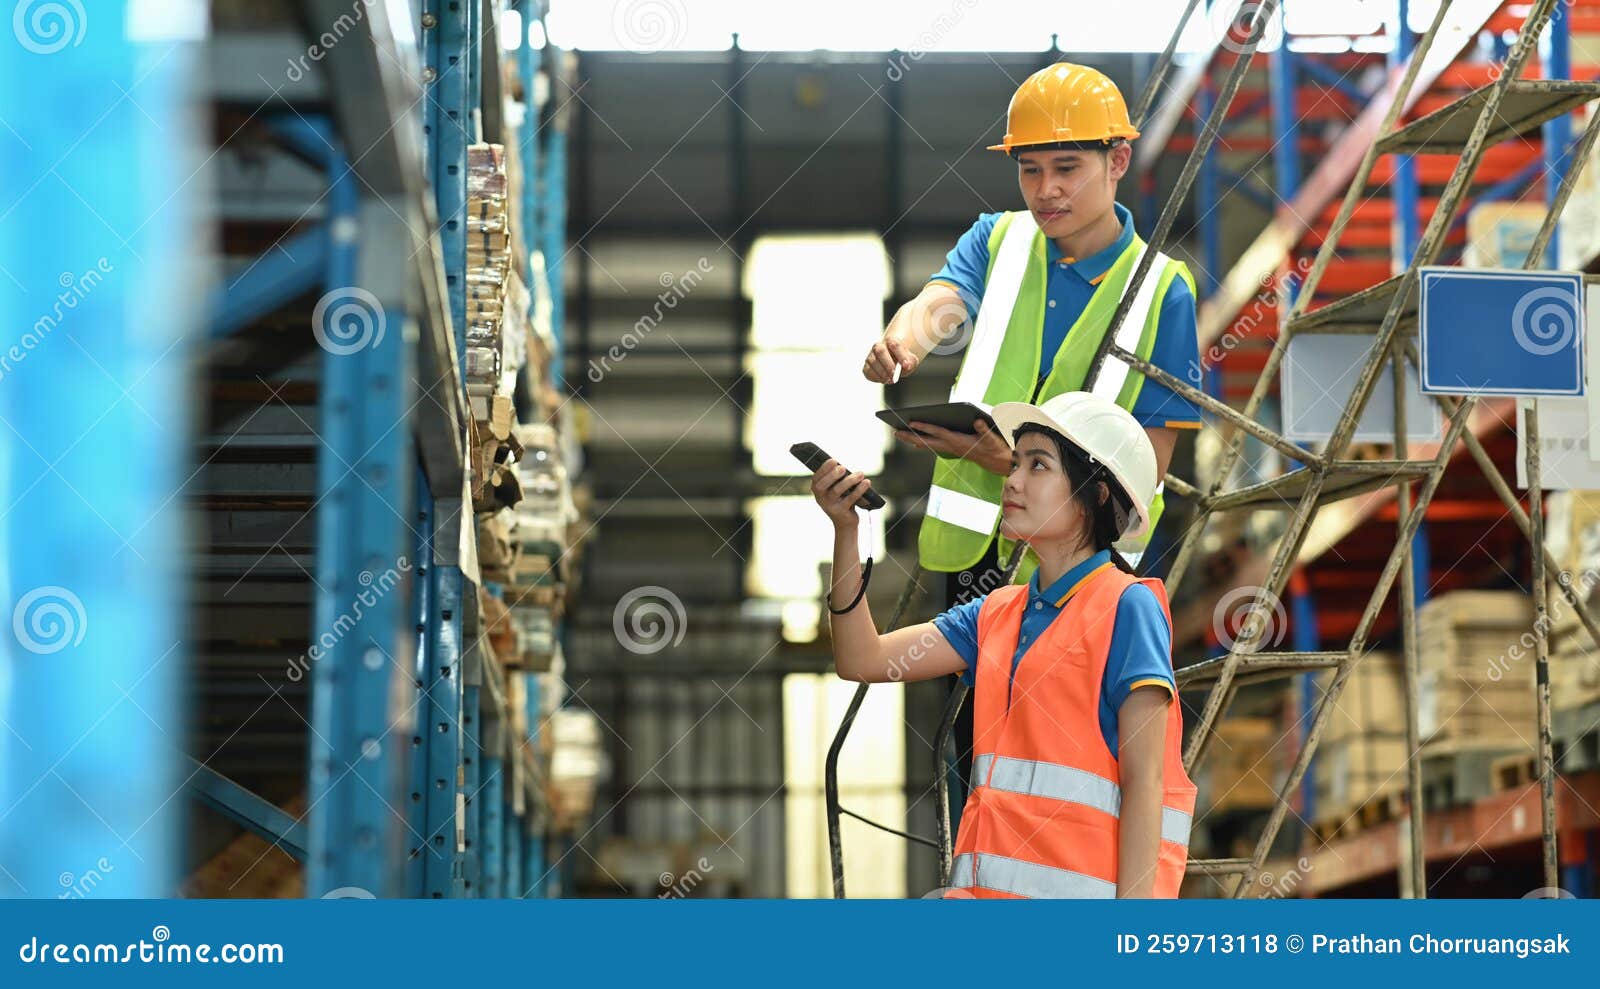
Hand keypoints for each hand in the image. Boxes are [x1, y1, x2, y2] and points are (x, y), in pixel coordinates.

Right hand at [810, 459, 873, 528]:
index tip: (833, 460)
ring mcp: (830, 506)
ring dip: (850, 480)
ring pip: (837, 491)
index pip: (816, 478)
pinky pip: (851, 499)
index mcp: (817, 491)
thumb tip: (844, 466)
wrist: (845, 523)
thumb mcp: (836, 489)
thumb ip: (837, 479)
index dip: (823, 469)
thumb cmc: (841, 500)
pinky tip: (866, 483)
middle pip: (823, 485)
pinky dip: (859, 490)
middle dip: (832, 475)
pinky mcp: (841, 512)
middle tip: (843, 467)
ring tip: (861, 474)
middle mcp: (821, 499)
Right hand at [862, 336, 918, 382]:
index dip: (900, 355)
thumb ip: (911, 362)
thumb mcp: (911, 361)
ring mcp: (871, 357)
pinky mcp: (866, 367)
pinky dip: (876, 377)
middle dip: (887, 364)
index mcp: (890, 341)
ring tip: (891, 380)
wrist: (894, 363)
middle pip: (880, 351)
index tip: (906, 365)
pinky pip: (868, 372)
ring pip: (872, 362)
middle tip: (894, 374)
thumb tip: (907, 366)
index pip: (894, 344)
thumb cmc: (902, 361)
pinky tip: (884, 380)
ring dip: (882, 372)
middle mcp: (878, 347)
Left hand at [892, 418, 1010, 474]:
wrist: (996, 461)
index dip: (925, 427)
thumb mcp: (991, 437)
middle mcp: (950, 446)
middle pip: (926, 441)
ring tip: (899, 433)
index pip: (938, 432)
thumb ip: (984, 429)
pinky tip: (914, 439)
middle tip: (895, 431)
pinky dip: (922, 441)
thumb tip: (977, 421)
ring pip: (927, 444)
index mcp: (958, 441)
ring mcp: (949, 448)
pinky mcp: (950, 449)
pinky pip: (932, 445)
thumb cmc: (993, 446)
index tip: (912, 422)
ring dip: (913, 439)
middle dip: (910, 436)